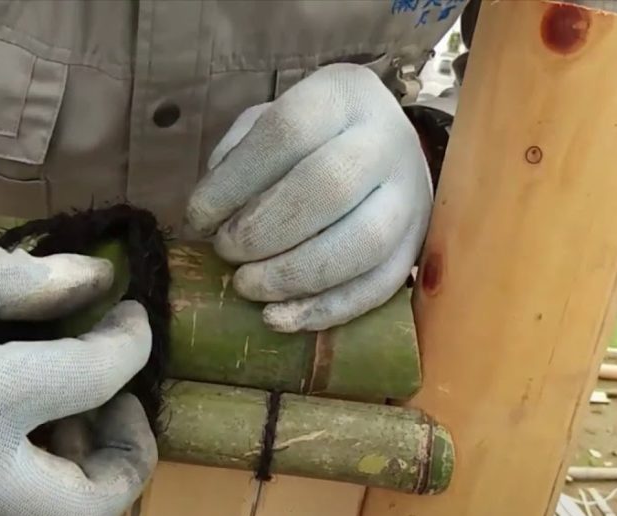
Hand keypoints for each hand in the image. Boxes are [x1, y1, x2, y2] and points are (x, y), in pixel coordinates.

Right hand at [0, 226, 156, 515]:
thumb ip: (26, 282)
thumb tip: (99, 284)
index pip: (94, 381)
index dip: (130, 343)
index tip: (129, 317)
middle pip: (86, 510)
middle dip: (129, 460)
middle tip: (121, 405)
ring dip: (79, 500)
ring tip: (70, 435)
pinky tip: (17, 462)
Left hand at [186, 63, 432, 331]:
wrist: (382, 150)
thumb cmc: (309, 140)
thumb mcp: (267, 124)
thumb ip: (237, 158)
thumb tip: (211, 220)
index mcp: (344, 96)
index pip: (288, 132)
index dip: (235, 181)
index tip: (199, 218)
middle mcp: (388, 140)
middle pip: (329, 186)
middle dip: (264, 231)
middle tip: (226, 252)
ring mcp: (411, 196)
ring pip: (363, 243)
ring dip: (294, 275)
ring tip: (248, 287)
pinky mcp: (417, 246)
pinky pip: (379, 286)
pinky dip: (325, 310)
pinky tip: (281, 319)